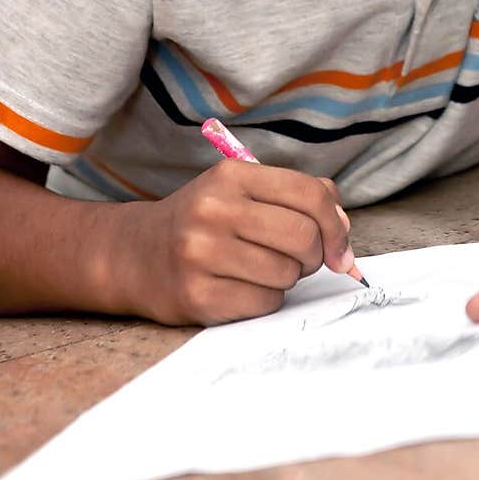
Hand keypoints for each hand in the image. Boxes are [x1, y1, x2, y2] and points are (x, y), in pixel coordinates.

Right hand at [114, 163, 354, 325]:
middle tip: (298, 259)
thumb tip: (343, 231)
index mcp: (231, 176)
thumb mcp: (242, 191)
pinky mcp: (197, 296)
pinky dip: (265, 300)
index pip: (309, 194)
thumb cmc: (204, 221)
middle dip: (314, 255)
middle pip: (303, 236)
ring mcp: (202, 254)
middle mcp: (214, 210)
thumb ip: (297, 198)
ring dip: (286, 279)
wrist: (135, 254)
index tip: (339, 247)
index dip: (336, 224)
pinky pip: (264, 303)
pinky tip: (241, 288)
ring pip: (287, 274)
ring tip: (260, 269)